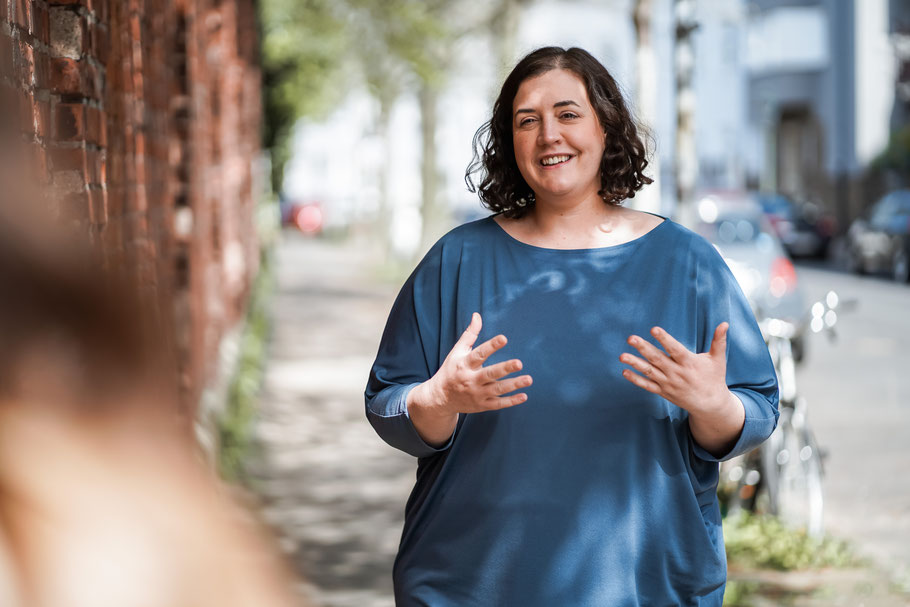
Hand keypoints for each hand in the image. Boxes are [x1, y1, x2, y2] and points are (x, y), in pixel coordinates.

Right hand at [407, 313, 531, 446]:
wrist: (440, 398)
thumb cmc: (451, 370)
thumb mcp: (457, 351)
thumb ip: (469, 334)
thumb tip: (477, 315)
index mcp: (464, 364)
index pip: (479, 354)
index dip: (491, 346)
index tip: (504, 338)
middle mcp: (470, 379)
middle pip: (490, 374)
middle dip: (505, 368)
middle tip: (519, 363)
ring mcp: (477, 393)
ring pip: (497, 389)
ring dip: (513, 385)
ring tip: (529, 379)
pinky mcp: (482, 405)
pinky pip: (498, 404)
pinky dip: (511, 401)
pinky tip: (524, 395)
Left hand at [619, 323, 731, 414]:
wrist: (711, 404)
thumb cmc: (714, 378)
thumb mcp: (718, 359)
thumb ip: (719, 340)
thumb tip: (725, 323)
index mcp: (690, 363)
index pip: (675, 349)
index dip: (664, 339)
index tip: (653, 329)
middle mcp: (677, 373)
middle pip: (658, 359)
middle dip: (643, 348)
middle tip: (631, 338)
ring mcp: (669, 383)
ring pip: (650, 372)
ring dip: (635, 363)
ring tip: (622, 356)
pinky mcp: (663, 391)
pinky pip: (647, 386)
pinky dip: (636, 380)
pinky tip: (625, 372)